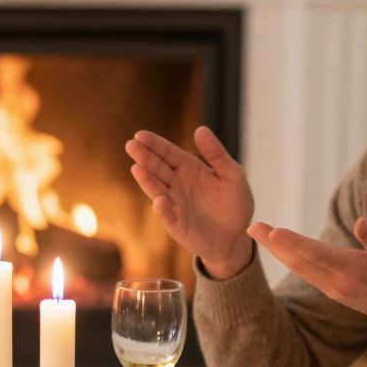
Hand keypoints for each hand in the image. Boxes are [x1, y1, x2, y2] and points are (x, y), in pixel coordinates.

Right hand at [126, 127, 255, 277]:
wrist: (236, 237)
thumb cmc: (234, 204)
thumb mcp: (232, 175)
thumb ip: (217, 154)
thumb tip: (200, 129)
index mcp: (189, 168)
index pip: (168, 153)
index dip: (154, 144)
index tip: (140, 135)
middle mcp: (177, 184)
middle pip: (157, 168)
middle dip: (144, 157)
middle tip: (131, 145)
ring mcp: (174, 204)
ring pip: (157, 189)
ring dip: (146, 180)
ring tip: (137, 168)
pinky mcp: (176, 224)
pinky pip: (167, 215)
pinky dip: (162, 209)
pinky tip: (159, 200)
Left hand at [249, 216, 366, 329]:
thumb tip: (360, 222)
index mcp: (354, 271)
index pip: (317, 254)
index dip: (293, 242)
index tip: (271, 232)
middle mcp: (338, 282)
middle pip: (299, 261)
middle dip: (274, 243)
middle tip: (251, 226)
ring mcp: (334, 289)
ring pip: (300, 268)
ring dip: (278, 251)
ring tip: (259, 234)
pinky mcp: (335, 292)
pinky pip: (307, 273)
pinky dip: (291, 259)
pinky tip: (281, 250)